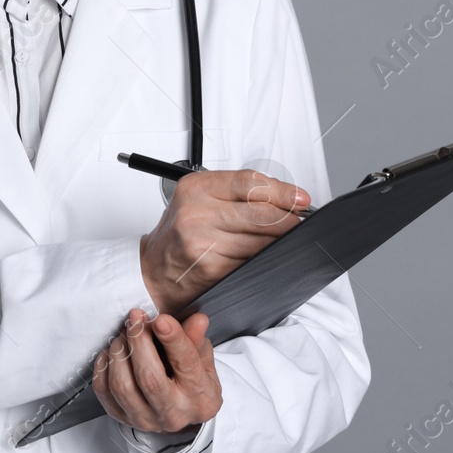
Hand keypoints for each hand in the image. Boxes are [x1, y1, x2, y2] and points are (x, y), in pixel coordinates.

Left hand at [92, 308, 220, 434]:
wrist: (179, 412)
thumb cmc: (193, 382)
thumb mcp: (203, 359)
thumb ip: (196, 339)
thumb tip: (197, 320)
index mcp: (201, 397)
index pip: (186, 364)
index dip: (172, 339)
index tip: (160, 319)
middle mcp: (174, 414)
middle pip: (149, 378)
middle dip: (139, 341)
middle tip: (136, 317)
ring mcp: (146, 420)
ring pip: (122, 386)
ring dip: (119, 352)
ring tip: (124, 333)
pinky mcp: (123, 418)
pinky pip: (104, 391)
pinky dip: (104, 366)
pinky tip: (112, 352)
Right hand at [139, 169, 309, 313]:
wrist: (152, 269)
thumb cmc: (179, 233)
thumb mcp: (199, 200)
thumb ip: (235, 193)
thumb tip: (284, 197)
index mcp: (195, 188)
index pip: (249, 183)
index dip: (281, 191)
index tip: (300, 198)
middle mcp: (196, 212)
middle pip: (259, 212)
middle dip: (288, 218)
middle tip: (299, 221)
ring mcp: (202, 241)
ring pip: (260, 240)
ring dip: (279, 241)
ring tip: (284, 239)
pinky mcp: (211, 268)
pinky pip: (250, 262)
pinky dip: (264, 260)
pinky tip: (265, 257)